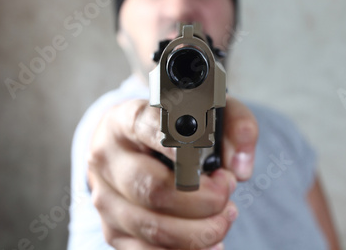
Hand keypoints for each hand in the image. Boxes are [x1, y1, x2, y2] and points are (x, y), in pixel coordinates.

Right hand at [87, 97, 257, 248]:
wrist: (133, 146)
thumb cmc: (174, 127)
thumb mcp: (208, 110)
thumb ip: (235, 126)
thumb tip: (240, 169)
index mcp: (126, 120)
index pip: (146, 127)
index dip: (177, 146)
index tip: (203, 160)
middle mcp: (108, 158)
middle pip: (153, 189)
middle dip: (203, 199)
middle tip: (226, 190)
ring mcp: (106, 198)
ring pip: (153, 227)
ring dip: (200, 230)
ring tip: (224, 216)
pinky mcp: (112, 229)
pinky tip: (210, 243)